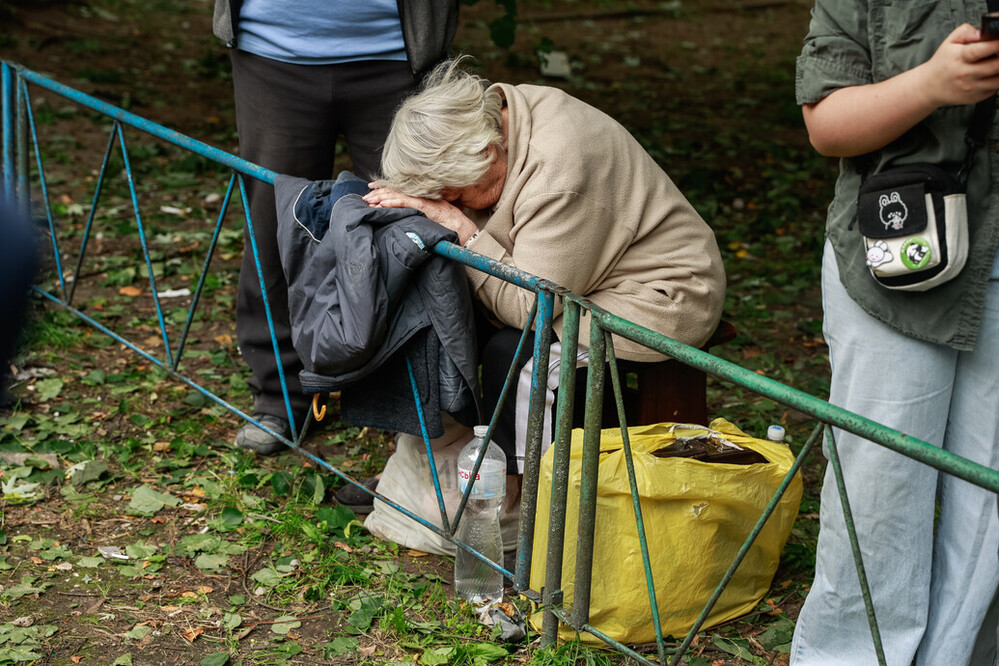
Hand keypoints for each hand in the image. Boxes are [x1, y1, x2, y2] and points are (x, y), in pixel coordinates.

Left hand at [363, 185, 478, 243]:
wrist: (463, 228)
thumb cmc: (448, 226)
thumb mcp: (429, 218)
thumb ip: (417, 215)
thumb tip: (404, 218)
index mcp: (420, 198)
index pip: (399, 192)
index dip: (384, 190)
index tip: (370, 192)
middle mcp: (420, 197)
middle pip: (396, 192)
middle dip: (378, 194)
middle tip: (365, 197)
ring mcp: (423, 201)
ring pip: (398, 196)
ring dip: (382, 198)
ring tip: (370, 201)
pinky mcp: (425, 207)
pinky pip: (406, 203)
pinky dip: (394, 203)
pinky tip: (383, 204)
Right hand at [921, 23, 998, 106]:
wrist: (929, 86)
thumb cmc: (942, 63)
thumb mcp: (949, 43)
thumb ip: (966, 32)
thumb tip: (982, 33)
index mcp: (959, 58)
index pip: (980, 50)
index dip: (996, 44)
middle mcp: (965, 74)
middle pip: (995, 66)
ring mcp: (971, 87)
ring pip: (998, 80)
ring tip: (997, 63)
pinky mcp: (975, 96)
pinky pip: (994, 88)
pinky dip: (997, 80)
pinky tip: (992, 74)